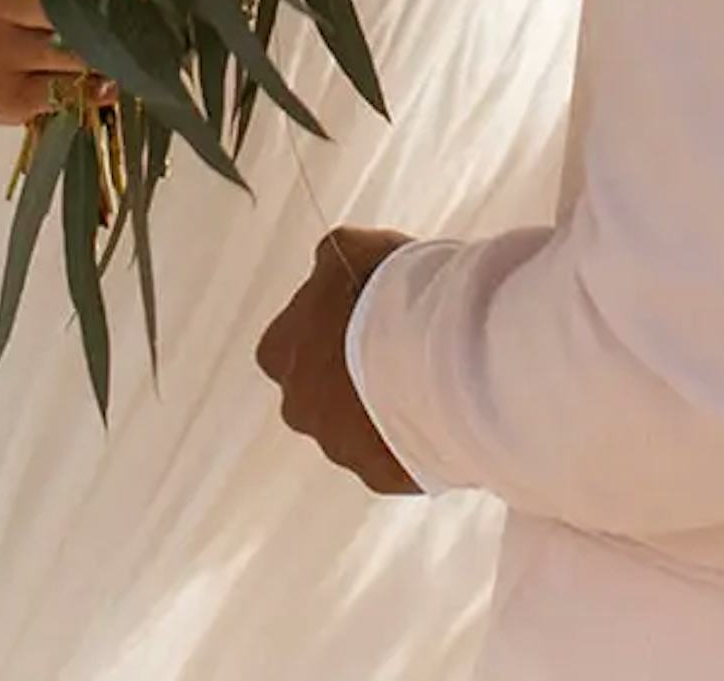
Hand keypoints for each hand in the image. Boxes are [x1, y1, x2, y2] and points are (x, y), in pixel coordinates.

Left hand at [256, 226, 422, 495]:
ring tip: (432, 377)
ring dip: (387, 407)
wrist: (431, 353)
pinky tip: (444, 409)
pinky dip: (416, 437)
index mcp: (279, 352)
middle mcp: (298, 407)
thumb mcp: (348, 248)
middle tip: (401, 348)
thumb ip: (331, 261)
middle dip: (355, 377)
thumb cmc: (381, 293)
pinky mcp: (380, 474)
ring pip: (361, 428)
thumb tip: (332, 262)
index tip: (368, 315)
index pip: (293, 343)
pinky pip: (398, 455)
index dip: (332, 327)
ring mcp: (339, 447)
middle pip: (324, 392)